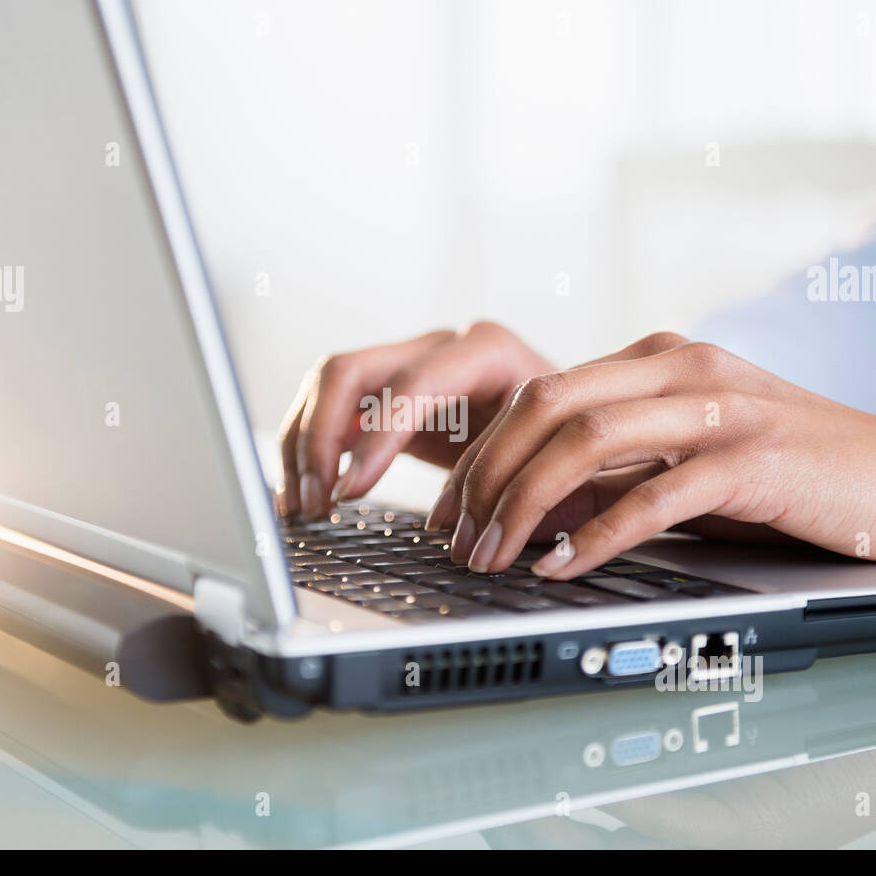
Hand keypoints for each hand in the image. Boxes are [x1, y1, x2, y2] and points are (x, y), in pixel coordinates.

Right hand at [278, 322, 553, 517]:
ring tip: (304, 507)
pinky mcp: (392, 391)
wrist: (576, 419)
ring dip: (304, 445)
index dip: (374, 438)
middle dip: (319, 439)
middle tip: (318, 502)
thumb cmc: (571, 439)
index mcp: (486, 351)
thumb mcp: (552, 454)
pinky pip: (334, 410)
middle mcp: (440, 346)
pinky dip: (309, 449)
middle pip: (349, 371)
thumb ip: (507, 480)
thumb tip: (453, 528)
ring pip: (328, 386)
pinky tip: (299, 495)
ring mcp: (410, 363)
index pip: (410, 384)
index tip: (350, 492)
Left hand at [439, 332, 875, 575]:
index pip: (539, 392)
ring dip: (523, 505)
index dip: (480, 452)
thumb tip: (536, 503)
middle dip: (484, 477)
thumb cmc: (801, 477)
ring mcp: (721, 409)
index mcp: (661, 359)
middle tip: (454, 540)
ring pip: (586, 441)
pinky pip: (654, 495)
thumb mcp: (696, 455)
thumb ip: (625, 462)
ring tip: (493, 559)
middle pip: (546, 407)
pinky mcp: (757, 460)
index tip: (450, 510)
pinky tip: (563, 569)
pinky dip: (597, 536)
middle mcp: (683, 369)